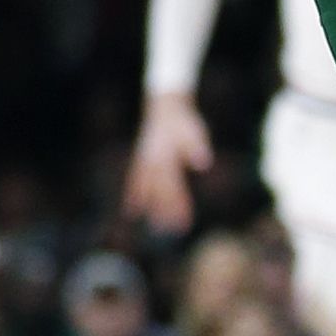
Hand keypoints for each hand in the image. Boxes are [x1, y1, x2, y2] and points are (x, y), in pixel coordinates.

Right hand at [122, 92, 212, 233]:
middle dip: (166, 210)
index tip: (184, 221)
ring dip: (150, 206)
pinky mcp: (143, 158)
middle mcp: (153, 160)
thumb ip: (197, 146)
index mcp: (166, 156)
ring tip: (153, 225)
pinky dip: (133, 194)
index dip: (178, 204)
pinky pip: (135, 179)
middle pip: (160, 190)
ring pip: (146, 187)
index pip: (173, 186)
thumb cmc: (183, 119)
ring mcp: (145, 159)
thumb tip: (204, 163)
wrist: (166, 105)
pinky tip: (131, 208)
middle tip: (173, 230)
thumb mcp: (194, 130)